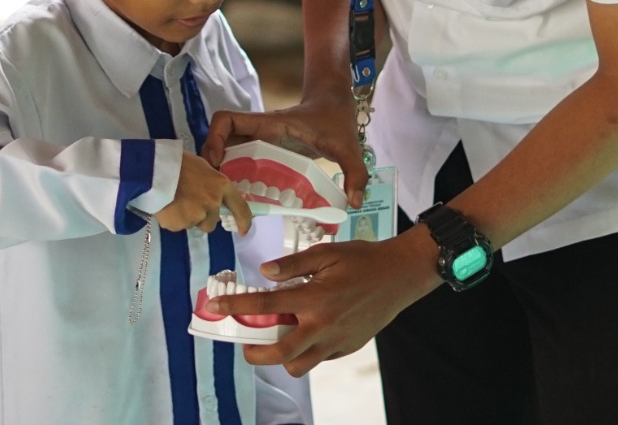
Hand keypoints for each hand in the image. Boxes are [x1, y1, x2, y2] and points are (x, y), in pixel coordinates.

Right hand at [156, 153, 252, 234]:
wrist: (152, 169)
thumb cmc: (178, 163)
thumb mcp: (202, 167)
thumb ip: (212, 184)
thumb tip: (214, 196)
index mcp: (221, 186)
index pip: (241, 209)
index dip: (244, 222)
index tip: (243, 230)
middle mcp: (212, 203)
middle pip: (211, 222)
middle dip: (201, 217)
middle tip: (187, 203)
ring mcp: (195, 215)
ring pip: (193, 224)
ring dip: (186, 218)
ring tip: (173, 201)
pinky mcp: (178, 224)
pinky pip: (177, 226)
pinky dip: (172, 219)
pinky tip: (165, 205)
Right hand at [204, 98, 370, 207]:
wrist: (334, 104)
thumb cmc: (335, 119)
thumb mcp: (347, 146)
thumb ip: (354, 172)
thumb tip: (354, 202)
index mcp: (268, 124)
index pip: (226, 121)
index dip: (215, 140)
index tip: (219, 164)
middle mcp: (257, 132)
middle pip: (219, 141)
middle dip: (213, 165)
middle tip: (220, 193)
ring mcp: (259, 141)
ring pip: (226, 153)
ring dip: (221, 173)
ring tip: (227, 199)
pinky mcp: (264, 151)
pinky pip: (239, 161)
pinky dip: (235, 176)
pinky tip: (243, 197)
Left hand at [204, 228, 440, 375]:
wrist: (401, 276)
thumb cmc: (363, 260)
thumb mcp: (326, 253)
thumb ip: (293, 265)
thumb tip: (265, 271)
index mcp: (314, 298)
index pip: (266, 305)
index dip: (236, 306)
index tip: (215, 306)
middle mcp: (324, 325)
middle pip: (280, 354)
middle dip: (254, 353)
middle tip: (246, 345)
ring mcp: (337, 341)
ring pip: (300, 365)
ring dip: (282, 357)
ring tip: (278, 339)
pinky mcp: (348, 348)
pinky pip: (320, 358)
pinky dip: (307, 350)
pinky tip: (307, 331)